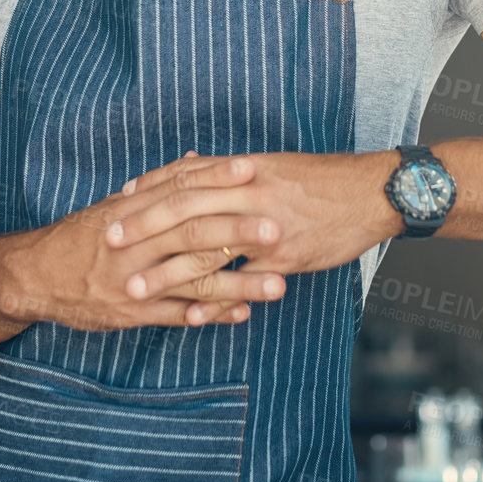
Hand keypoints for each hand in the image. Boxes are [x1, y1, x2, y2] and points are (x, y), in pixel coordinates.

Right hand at [5, 153, 286, 331]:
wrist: (34, 277)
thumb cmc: (81, 237)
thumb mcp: (115, 205)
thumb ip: (158, 185)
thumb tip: (197, 158)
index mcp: (133, 211)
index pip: (180, 189)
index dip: (217, 180)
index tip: (254, 170)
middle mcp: (136, 244)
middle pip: (192, 233)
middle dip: (237, 232)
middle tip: (279, 228)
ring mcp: (136, 281)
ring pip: (193, 281)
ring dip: (238, 284)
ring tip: (278, 284)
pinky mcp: (133, 314)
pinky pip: (177, 315)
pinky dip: (211, 315)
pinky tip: (243, 314)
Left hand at [104, 148, 400, 322]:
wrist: (372, 192)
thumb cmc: (324, 180)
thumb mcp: (274, 165)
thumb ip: (233, 170)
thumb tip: (197, 164)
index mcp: (244, 170)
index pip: (186, 176)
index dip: (150, 189)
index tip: (119, 200)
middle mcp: (249, 194)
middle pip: (184, 209)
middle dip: (144, 228)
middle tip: (110, 243)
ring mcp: (266, 226)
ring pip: (205, 248)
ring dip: (166, 271)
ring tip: (135, 289)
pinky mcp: (285, 257)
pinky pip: (241, 282)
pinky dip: (214, 301)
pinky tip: (191, 317)